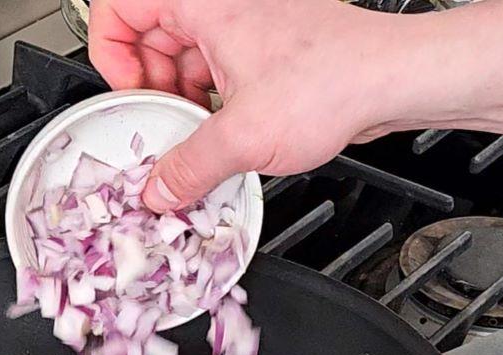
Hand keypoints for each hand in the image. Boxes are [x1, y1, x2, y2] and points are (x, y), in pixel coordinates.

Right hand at [88, 0, 404, 211]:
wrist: (392, 79)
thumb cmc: (335, 79)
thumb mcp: (242, 137)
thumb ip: (189, 168)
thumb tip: (159, 189)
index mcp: (204, 2)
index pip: (118, 7)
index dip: (110, 53)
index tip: (127, 94)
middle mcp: (221, 5)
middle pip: (148, 36)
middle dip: (150, 88)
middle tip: (160, 125)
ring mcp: (242, 24)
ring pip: (182, 57)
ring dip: (180, 100)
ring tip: (193, 136)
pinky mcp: (261, 48)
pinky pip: (214, 70)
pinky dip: (208, 101)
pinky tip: (221, 134)